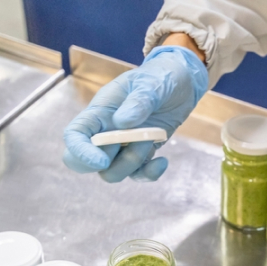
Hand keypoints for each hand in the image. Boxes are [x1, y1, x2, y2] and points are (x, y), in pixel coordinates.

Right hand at [63, 45, 207, 181]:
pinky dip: (149, 174)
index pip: (74, 136)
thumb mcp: (151, 84)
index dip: (80, 153)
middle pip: (86, 164)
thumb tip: (121, 122)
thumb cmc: (160, 77)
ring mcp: (123, 146)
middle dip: (106, 166)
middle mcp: (106, 132)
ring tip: (152, 137)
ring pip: (113, 173)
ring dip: (134, 163)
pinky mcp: (142, 155)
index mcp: (99, 112)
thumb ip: (138, 102)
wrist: (181, 83)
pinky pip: (138, 175)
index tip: (101, 162)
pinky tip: (163, 160)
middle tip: (132, 148)